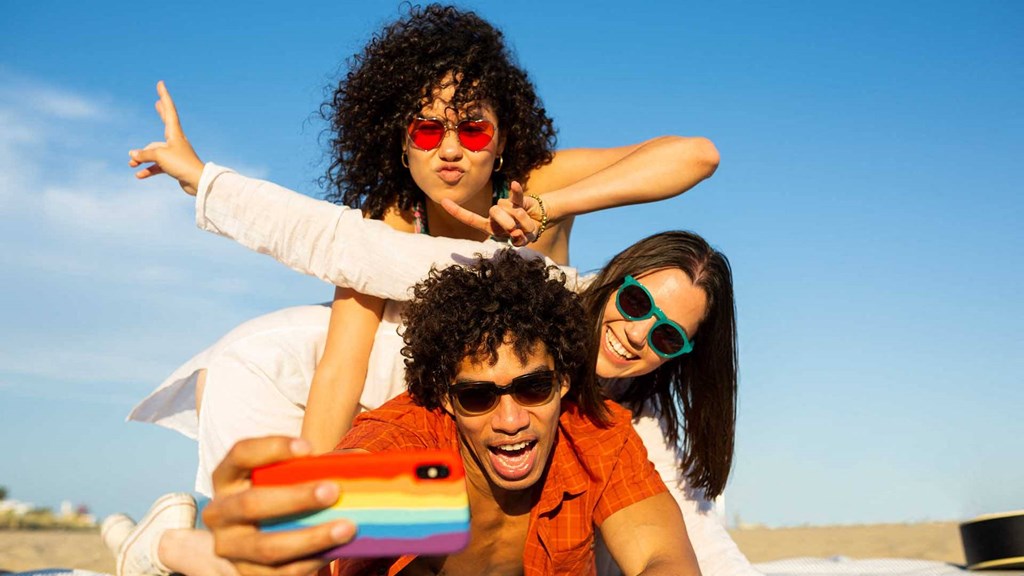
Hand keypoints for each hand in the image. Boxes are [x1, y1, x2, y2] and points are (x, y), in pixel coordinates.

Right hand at [128, 81, 204, 195]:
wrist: (197, 182)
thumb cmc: (181, 164)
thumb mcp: (159, 156)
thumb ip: (144, 154)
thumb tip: (133, 155)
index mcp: (175, 133)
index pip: (169, 110)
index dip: (164, 97)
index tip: (161, 84)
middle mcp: (176, 141)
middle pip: (166, 123)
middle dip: (161, 113)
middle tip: (158, 102)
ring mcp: (176, 153)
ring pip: (156, 151)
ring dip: (143, 158)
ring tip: (131, 163)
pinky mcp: (175, 166)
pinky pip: (158, 166)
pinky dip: (149, 170)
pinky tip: (139, 175)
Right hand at [201, 437, 355, 574]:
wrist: (267, 538)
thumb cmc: (286, 495)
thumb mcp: (291, 477)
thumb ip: (316, 466)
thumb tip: (357, 463)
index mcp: (227, 478)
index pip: (241, 454)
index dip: (272, 448)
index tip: (309, 448)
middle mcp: (219, 513)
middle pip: (252, 504)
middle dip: (296, 498)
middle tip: (333, 491)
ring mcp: (230, 548)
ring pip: (268, 547)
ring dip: (311, 537)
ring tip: (347, 527)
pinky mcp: (246, 575)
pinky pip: (281, 573)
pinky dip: (312, 560)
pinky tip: (336, 549)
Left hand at [441, 181, 544, 246]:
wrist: (539, 220)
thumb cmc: (526, 232)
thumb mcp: (523, 239)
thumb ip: (519, 240)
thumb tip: (516, 235)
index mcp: (490, 227)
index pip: (470, 219)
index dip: (457, 211)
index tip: (443, 201)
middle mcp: (495, 215)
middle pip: (494, 212)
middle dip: (507, 222)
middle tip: (516, 230)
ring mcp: (505, 205)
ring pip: (507, 208)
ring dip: (522, 220)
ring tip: (527, 224)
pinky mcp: (517, 200)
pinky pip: (516, 195)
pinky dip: (516, 191)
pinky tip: (514, 184)